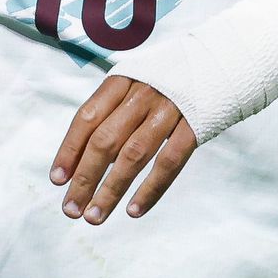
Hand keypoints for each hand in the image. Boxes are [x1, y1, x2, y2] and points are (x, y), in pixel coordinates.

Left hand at [50, 75, 198, 224]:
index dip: (69, 150)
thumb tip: (84, 157)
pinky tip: (133, 211)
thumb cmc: (168, 79)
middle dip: (84, 178)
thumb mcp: (135, 81)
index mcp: (121, 80)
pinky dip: (150, 189)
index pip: (87, 118)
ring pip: (133, 155)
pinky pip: (169, 162)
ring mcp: (169, 110)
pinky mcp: (195, 126)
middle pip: (105, 141)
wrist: (220, 61)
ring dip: (110, 189)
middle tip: (70, 208)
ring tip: (94, 216)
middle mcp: (141, 94)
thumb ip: (112, 111)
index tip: (57, 180)